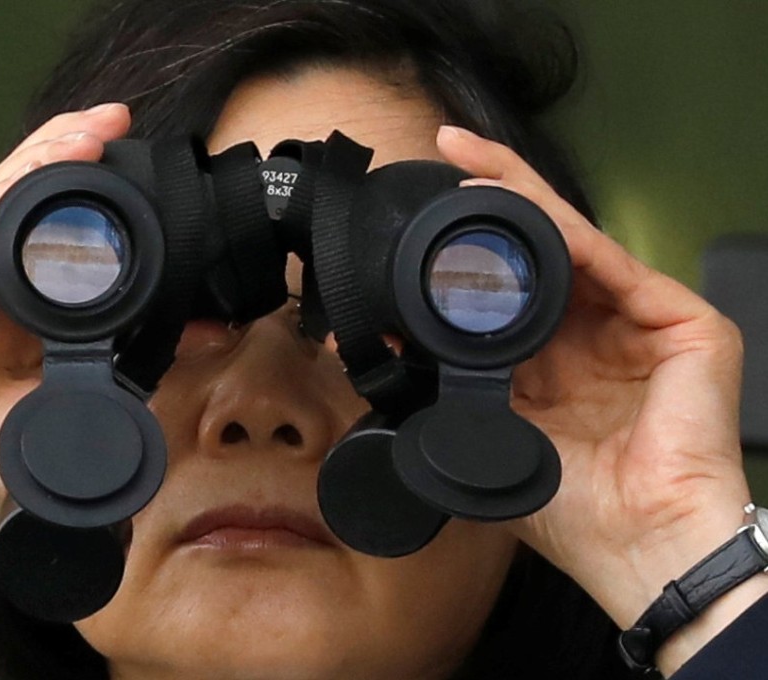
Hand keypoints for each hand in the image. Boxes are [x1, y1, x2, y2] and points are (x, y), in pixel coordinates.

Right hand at [0, 103, 130, 679]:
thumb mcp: (76, 406)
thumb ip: (131, 362)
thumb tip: (205, 332)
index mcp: (12, 322)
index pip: (54, 244)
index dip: (92, 201)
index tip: (140, 165)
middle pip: (20, 215)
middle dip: (66, 163)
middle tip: (115, 122)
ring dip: (33, 170)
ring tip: (84, 133)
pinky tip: (28, 183)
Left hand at [437, 125, 764, 673]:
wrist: (635, 546)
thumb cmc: (571, 507)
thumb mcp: (491, 432)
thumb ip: (450, 384)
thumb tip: (383, 347)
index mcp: (554, 363)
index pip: (509, 287)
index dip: (468, 249)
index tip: (414, 224)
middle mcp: (596, 335)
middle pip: (541, 249)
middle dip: (494, 197)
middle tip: (447, 150)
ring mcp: (640, 326)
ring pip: (575, 242)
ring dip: (523, 198)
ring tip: (471, 162)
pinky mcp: (685, 326)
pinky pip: (614, 267)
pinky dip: (566, 234)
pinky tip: (522, 207)